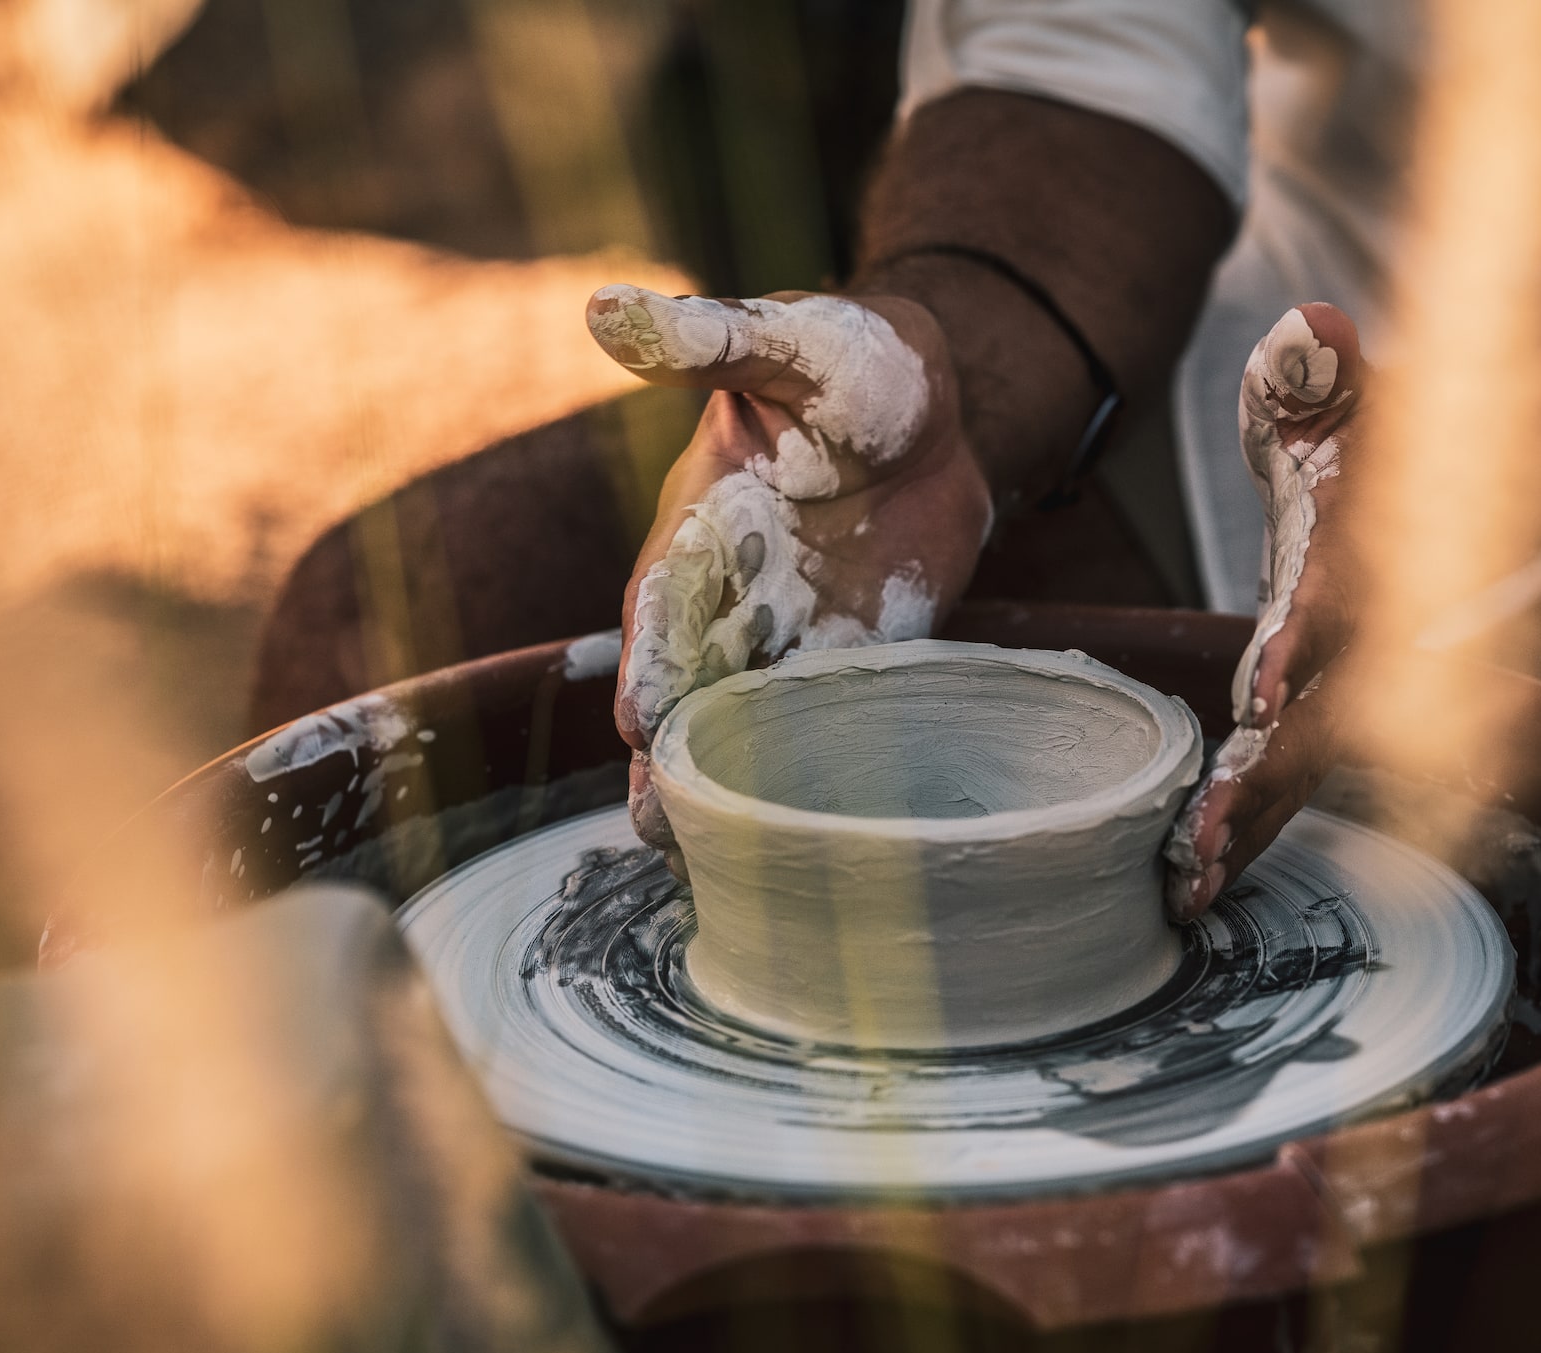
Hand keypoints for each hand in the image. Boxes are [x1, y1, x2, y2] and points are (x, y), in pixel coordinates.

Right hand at [586, 286, 991, 853]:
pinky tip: (793, 837)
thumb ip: (707, 342)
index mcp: (697, 523)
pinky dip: (804, 776)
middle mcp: (729, 593)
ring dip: (721, 784)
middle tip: (654, 824)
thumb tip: (606, 310)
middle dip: (670, 751)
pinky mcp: (844, 658)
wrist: (934, 408)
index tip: (638, 712)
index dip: (652, 654)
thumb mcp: (785, 343)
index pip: (664, 598)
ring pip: (743, 723)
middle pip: (690, 683)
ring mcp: (786, 634)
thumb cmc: (846, 360)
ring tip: (699, 855)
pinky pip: (817, 725)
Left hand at [1166, 303, 1367, 918]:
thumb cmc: (1407, 431)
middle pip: (1322, 714)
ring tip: (1191, 890)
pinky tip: (1207, 878)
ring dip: (1256, 824)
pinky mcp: (1347, 692)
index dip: (1303, 644)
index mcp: (1373, 554)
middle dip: (1265, 782)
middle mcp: (1379, 630)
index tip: (1262, 690)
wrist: (1499, 469)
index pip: (1338, 602)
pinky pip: (1305, 764)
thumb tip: (1311, 335)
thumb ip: (1326, 371)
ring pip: (1312, 760)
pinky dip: (1263, 820)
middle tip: (1201, 849)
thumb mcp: (1362, 389)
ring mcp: (1368, 673)